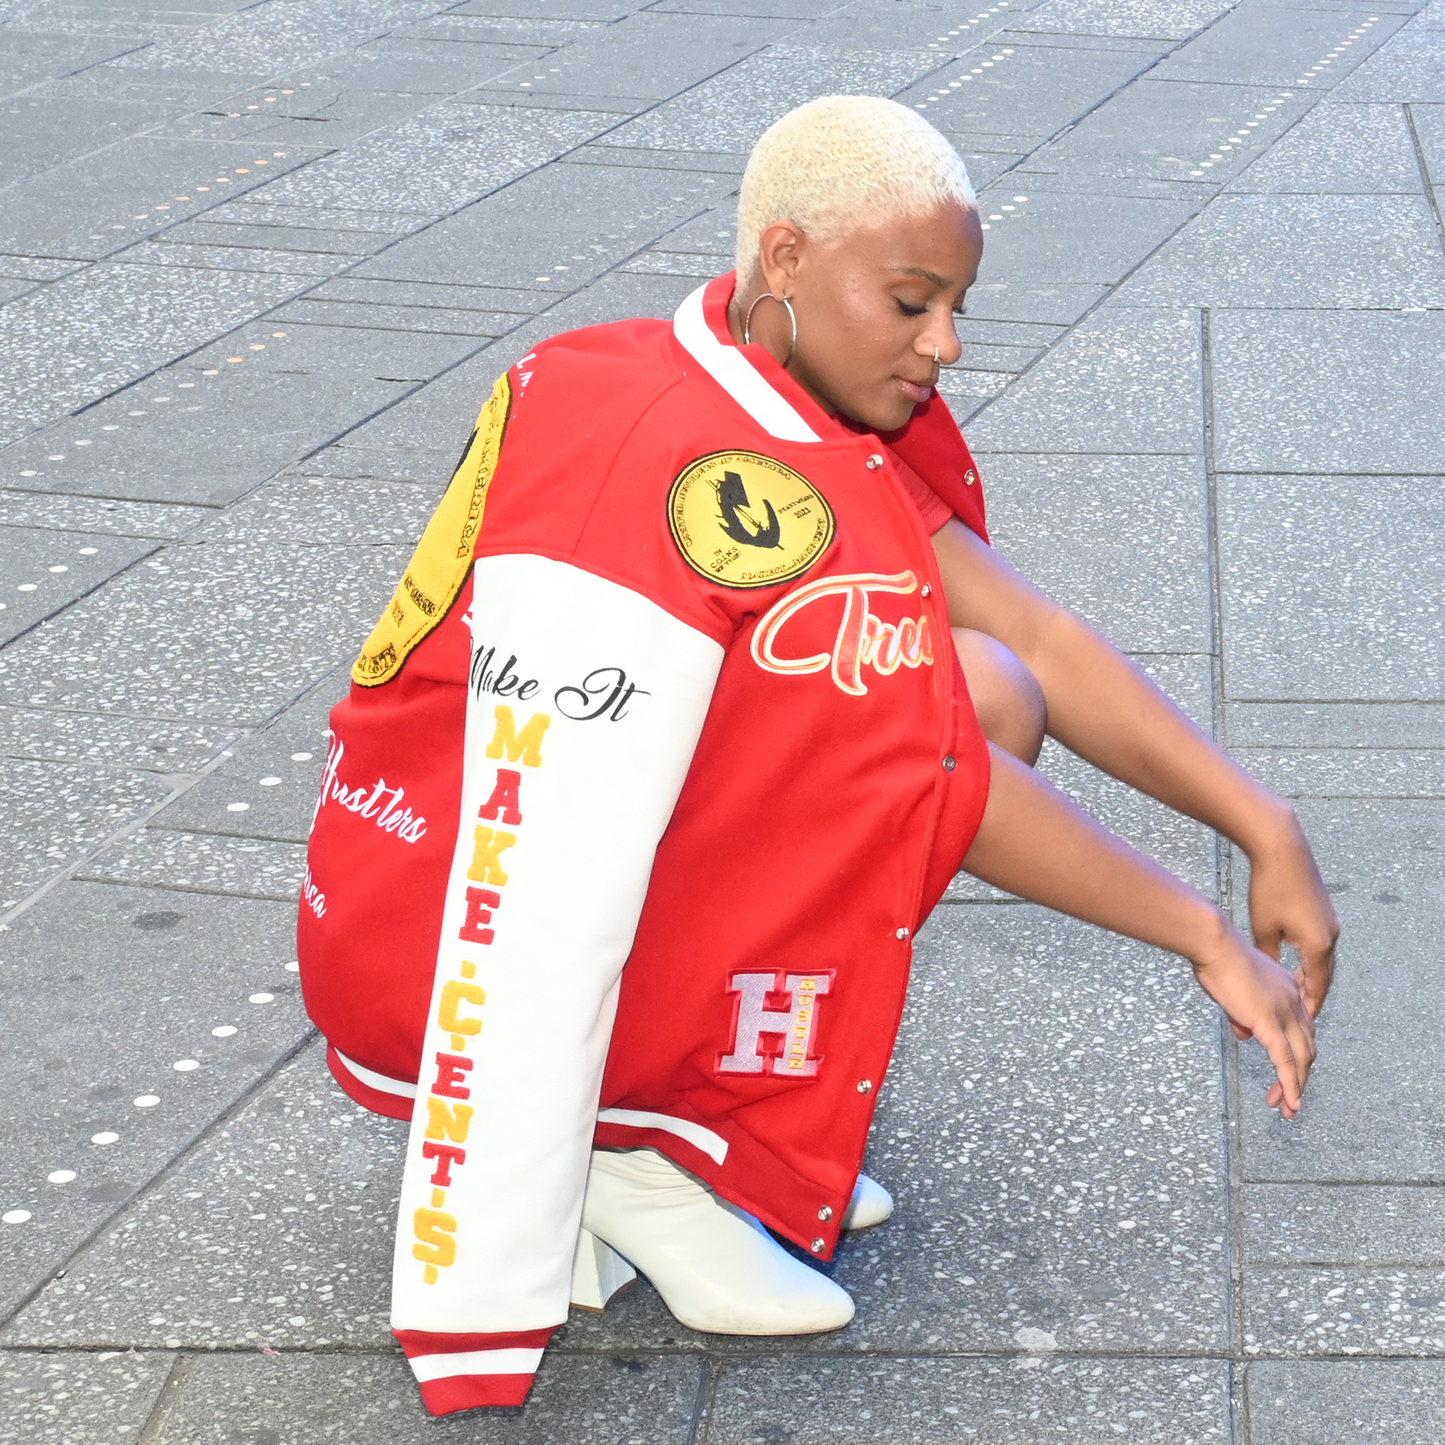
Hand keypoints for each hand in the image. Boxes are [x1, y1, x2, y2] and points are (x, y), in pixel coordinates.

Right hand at [1190, 921, 1316, 1117]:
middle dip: (1299, 1077)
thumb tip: (1245, 1032)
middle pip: (1307, 1049)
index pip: (1302, 1030)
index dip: (1297, 1054)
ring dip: (1296, 1087)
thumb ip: (1243, 1012)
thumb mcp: (1234, 989)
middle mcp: (1294, 1004)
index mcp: (1288, 992)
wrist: (1215, 943)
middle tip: (1286, 1097)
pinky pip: (1285, 1062)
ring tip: (1287, 1108)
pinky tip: (1289, 1102)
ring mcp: (1284, 1014)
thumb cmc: (1218, 958)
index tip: (1287, 1071)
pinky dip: (1290, 1085)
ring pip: (1301, 1060)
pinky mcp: (1269, 1023)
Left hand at [1246, 807, 1337, 1020]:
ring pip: (1324, 958)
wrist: (1284, 849)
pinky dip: (1313, 957)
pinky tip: (1299, 960)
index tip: (1304, 1022)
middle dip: (1314, 993)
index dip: (1310, 1005)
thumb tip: (1267, 977)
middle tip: (1303, 1013)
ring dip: (1314, 975)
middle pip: (1325, 974)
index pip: (1318, 986)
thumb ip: (1268, 957)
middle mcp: (1331, 936)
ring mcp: (1330, 922)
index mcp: (1318, 946)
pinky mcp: (1323, 909)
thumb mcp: (1263, 929)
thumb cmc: (1270, 889)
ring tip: (1300, 991)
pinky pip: (1321, 942)